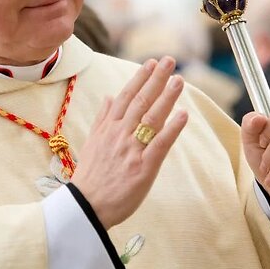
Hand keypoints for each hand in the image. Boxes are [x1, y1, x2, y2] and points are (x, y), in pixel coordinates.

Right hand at [72, 57, 187, 228]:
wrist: (85, 208)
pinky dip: (172, 128)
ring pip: (152, 118)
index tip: (152, 62)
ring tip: (179, 80)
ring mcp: (132, 151)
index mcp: (108, 129)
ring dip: (167, 97)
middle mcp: (120, 135)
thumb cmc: (90, 178)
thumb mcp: (91, 144)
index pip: (126, 97)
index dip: (140, 78)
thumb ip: (102, 119)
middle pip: (141, 102)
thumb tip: (110, 96)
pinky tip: (183, 115)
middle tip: (170, 60)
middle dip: (156, 79)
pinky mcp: (143, 168)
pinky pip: (160, 145)